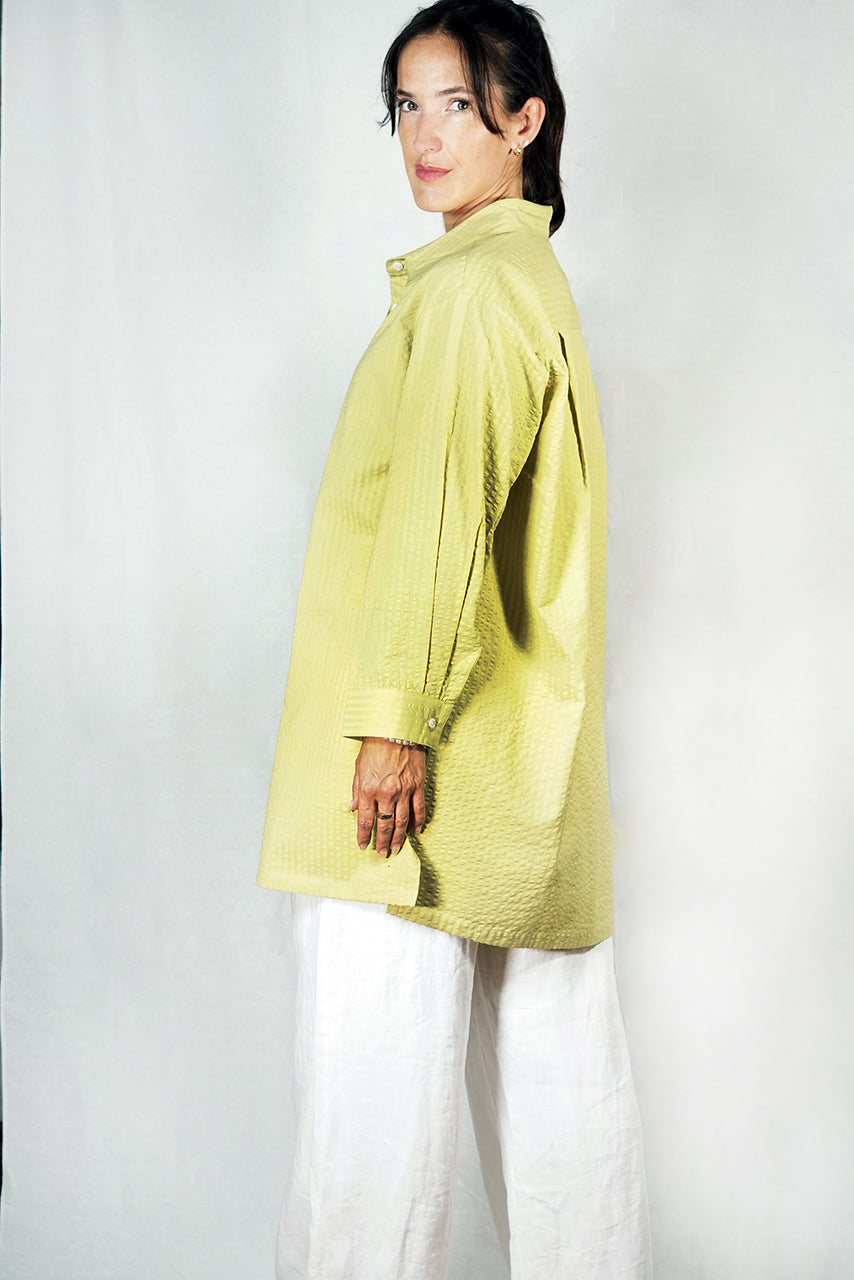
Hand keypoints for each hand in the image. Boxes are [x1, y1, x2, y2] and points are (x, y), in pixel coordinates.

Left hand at [350, 737, 425, 856]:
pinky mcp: (417, 785)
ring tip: (396, 848)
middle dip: (381, 841)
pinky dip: (418, 821)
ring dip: (399, 837)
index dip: (363, 836)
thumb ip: (356, 789)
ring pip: (402, 821)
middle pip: (384, 825)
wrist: (395, 729)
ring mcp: (404, 791)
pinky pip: (419, 808)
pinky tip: (416, 831)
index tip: (362, 846)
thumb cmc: (374, 746)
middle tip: (381, 854)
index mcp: (368, 790)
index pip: (365, 820)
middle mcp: (386, 794)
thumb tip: (354, 807)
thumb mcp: (359, 767)